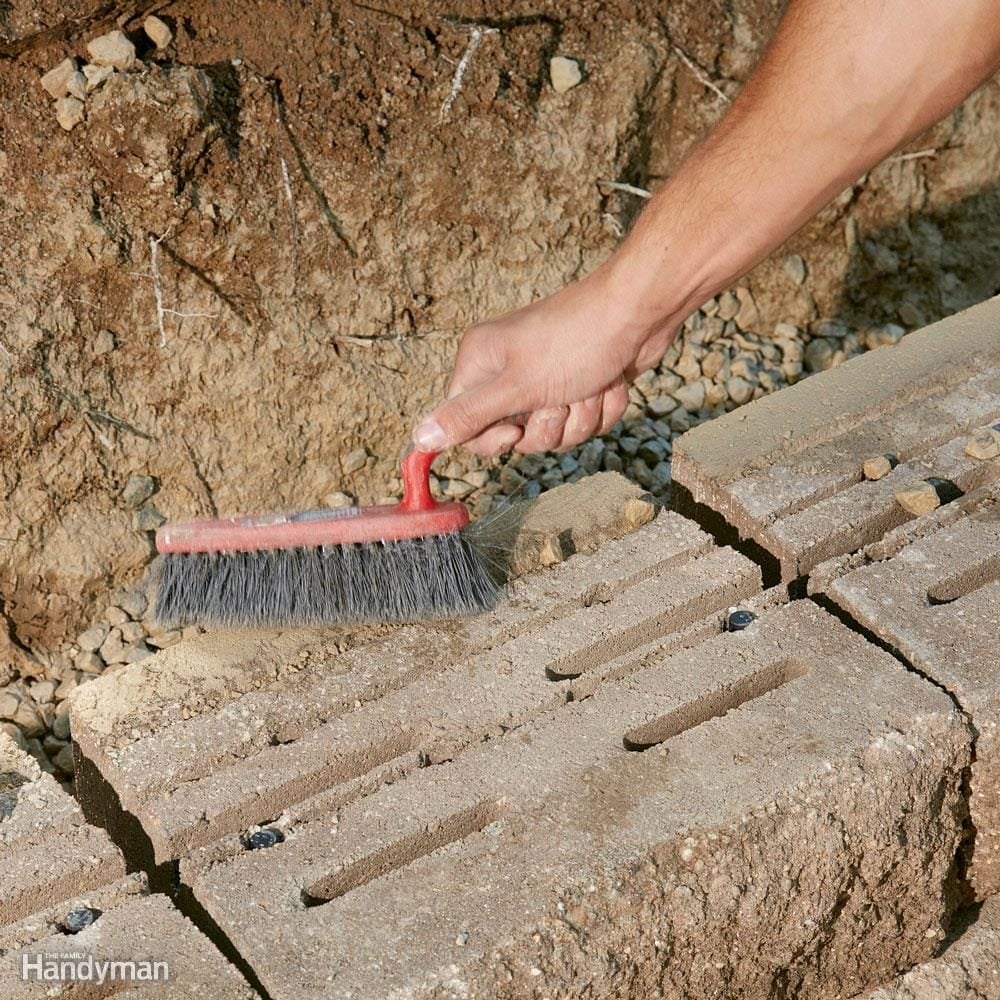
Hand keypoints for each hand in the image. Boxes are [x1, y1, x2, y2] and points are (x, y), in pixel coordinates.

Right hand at [411, 264, 679, 455]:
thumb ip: (466, 417)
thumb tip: (418, 439)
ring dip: (580, 416)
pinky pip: (584, 421)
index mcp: (481, 363)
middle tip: (561, 395)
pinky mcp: (579, 384)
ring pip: (556, 433)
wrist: (640, 313)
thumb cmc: (576, 341)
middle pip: (517, 436)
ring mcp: (547, 378)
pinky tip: (610, 381)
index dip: (494, 439)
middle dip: (549, 425)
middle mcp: (509, 370)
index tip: (515, 431)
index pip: (466, 426)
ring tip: (590, 383)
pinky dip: (602, 408)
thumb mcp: (516, 387)